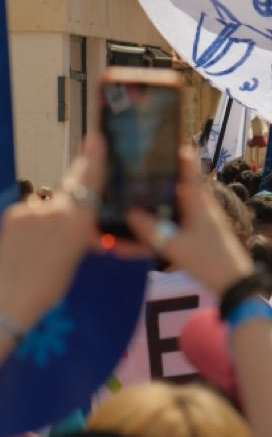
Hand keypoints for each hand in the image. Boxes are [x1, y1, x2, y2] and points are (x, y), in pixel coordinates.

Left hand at [0, 133, 104, 330]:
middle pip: (70, 187)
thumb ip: (77, 235)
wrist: (5, 298)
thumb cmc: (45, 288)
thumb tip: (79, 225)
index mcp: (76, 223)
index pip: (90, 183)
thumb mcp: (72, 261)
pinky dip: (33, 224)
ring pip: (47, 204)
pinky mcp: (13, 215)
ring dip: (50, 214)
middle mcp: (55, 210)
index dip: (95, 159)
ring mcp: (31, 210)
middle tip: (87, 160)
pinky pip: (30, 213)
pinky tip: (28, 245)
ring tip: (45, 242)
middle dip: (78, 176)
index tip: (97, 137)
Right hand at [127, 148, 252, 296]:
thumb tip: (129, 213)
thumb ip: (150, 230)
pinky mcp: (202, 230)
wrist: (235, 281)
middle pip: (179, 182)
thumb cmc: (208, 260)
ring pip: (177, 201)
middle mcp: (201, 203)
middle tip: (136, 169)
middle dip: (159, 175)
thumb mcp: (174, 246)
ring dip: (160, 198)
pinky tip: (149, 224)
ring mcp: (203, 217)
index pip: (189, 165)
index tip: (159, 140)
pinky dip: (165, 217)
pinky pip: (179, 218)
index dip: (176, 150)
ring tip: (136, 195)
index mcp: (198, 199)